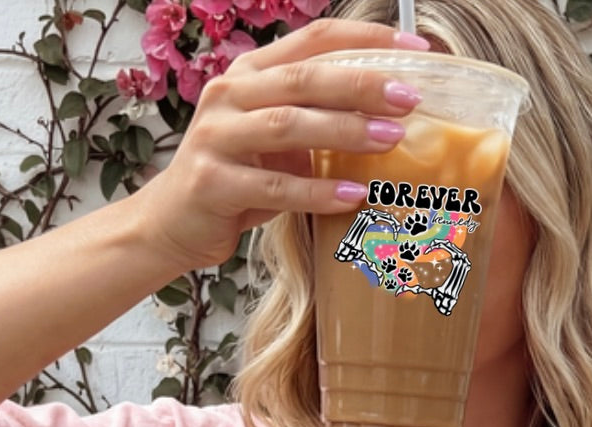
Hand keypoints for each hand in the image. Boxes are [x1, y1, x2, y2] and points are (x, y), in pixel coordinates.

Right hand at [136, 19, 426, 269]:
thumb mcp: (275, 139)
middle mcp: (229, 94)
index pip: (314, 40)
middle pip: (304, 79)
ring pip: (288, 125)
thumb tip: (390, 118)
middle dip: (361, 85)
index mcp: (250, 73)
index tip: (416, 51)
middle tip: (409, 99)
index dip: (366, 40)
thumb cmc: (237, 177)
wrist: (174, 221)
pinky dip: (317, 192)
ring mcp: (216, 137)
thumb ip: (315, 118)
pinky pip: (275, 186)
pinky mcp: (212, 182)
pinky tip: (352, 196)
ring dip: (344, 132)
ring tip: (390, 139)